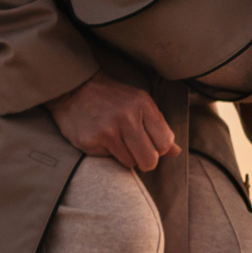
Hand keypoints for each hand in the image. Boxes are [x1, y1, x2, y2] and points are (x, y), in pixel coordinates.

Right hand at [47, 73, 178, 171]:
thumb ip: (158, 126)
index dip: (160, 149)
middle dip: (146, 161)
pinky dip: (108, 154)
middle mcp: (127, 117)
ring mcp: (107, 130)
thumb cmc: (113, 98)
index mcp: (143, 105)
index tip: (151, 144)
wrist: (74, 89)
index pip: (165, 143)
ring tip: (116, 140)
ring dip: (126, 156)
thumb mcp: (139, 103)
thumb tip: (176, 152)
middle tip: (137, 151)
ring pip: (130, 163)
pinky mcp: (90, 142)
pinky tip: (101, 139)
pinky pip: (110, 161)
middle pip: (150, 159)